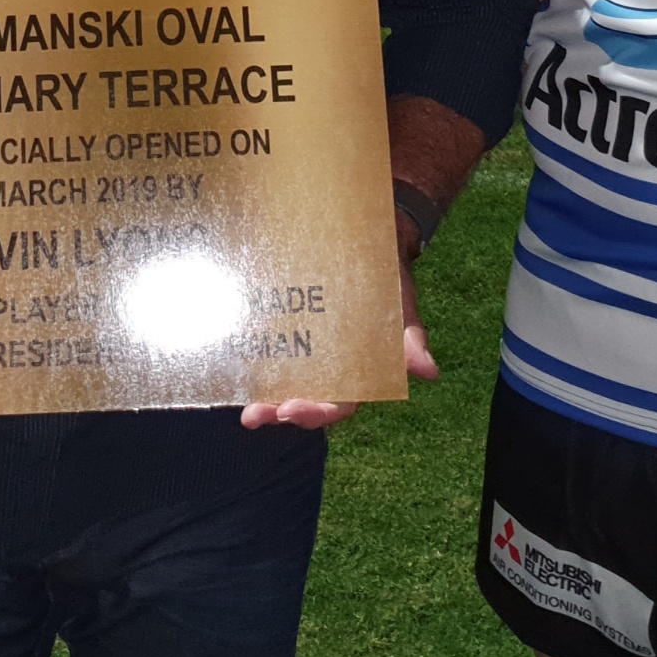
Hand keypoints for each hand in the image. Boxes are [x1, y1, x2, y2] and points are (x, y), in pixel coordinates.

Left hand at [240, 260, 436, 431]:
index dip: (316, 412)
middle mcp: (330, 367)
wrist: (370, 241)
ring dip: (261, 398)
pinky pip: (267, 352)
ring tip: (242, 410)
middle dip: (279, 412)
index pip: (339, 402)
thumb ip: (408, 338)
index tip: (292, 410)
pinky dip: (250, 365)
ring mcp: (305, 351)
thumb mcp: (401, 304)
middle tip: (253, 415)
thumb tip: (427, 370)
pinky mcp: (285, 329)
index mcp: (358, 371)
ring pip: (283, 383)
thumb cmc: (389, 279)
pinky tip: (229, 369)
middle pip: (305, 400)